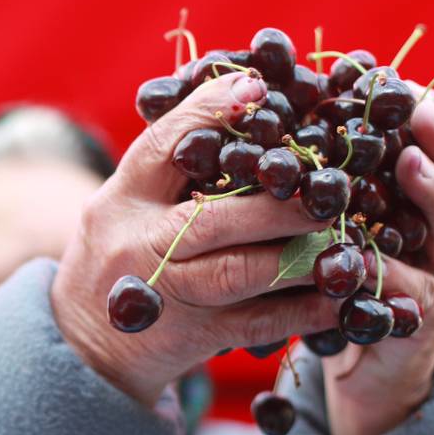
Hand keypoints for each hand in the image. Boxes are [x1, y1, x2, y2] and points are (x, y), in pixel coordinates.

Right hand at [52, 72, 337, 407]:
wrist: (88, 346)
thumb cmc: (123, 256)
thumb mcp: (129, 204)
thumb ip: (176, 167)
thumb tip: (251, 97)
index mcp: (122, 199)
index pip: (162, 147)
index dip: (208, 113)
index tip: (259, 88)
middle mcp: (139, 244)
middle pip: (210, 220)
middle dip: (277, 206)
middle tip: (330, 193)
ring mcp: (166, 296)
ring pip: (239, 273)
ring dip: (301, 257)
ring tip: (346, 241)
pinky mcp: (194, 337)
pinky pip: (257, 325)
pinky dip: (303, 311)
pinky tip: (339, 298)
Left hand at [322, 83, 433, 434]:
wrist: (372, 369)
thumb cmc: (359, 286)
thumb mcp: (363, 231)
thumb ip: (359, 191)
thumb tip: (315, 126)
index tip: (406, 82)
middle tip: (420, 109)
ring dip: (433, 193)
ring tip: (410, 162)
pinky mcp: (433, 319)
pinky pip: (414, 292)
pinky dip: (390, 272)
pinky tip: (364, 255)